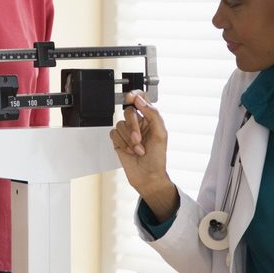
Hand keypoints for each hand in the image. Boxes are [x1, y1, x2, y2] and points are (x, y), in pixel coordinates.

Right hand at [109, 91, 177, 221]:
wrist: (148, 177)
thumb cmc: (157, 158)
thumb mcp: (160, 134)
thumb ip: (152, 114)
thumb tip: (140, 100)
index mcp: (150, 119)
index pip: (141, 99)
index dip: (134, 95)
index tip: (131, 98)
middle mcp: (138, 123)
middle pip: (128, 112)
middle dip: (132, 127)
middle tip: (138, 139)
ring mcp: (127, 132)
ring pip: (119, 124)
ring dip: (128, 139)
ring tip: (137, 149)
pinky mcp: (118, 141)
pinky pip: (113, 134)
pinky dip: (121, 143)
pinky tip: (129, 151)